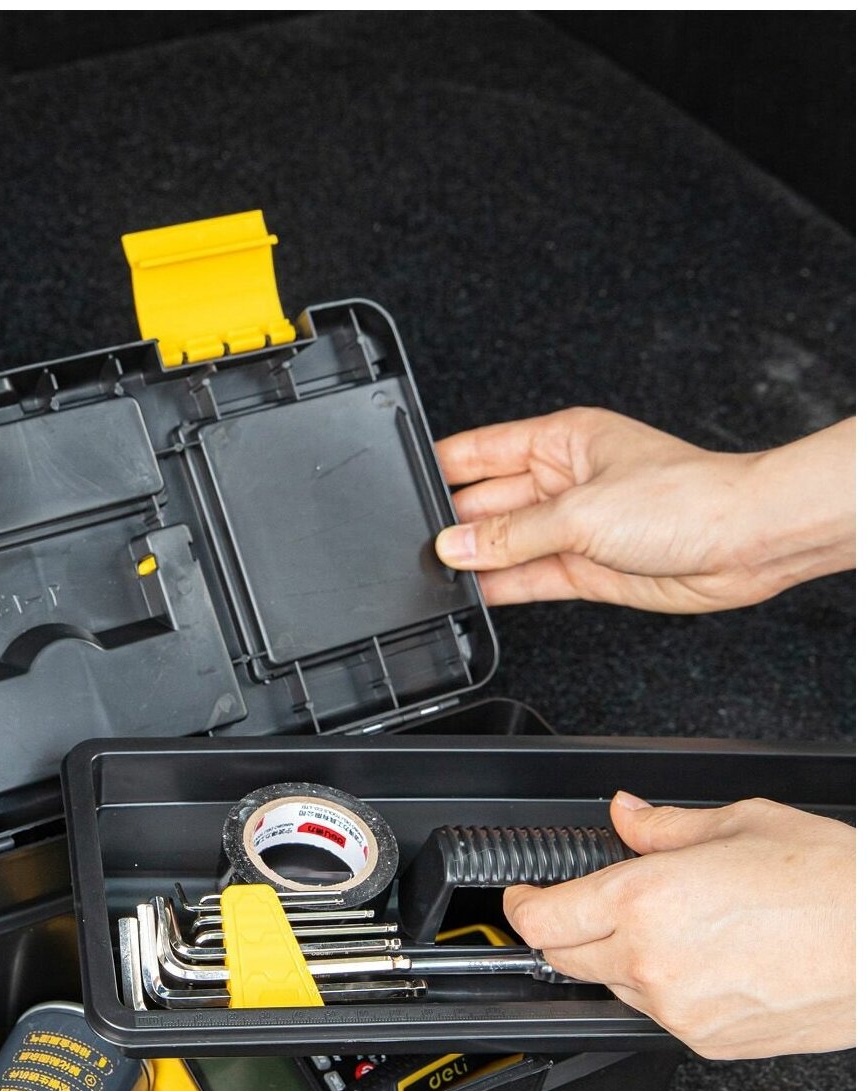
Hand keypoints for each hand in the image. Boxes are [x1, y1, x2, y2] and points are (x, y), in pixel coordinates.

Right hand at [432, 408, 853, 610]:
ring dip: (476, 559)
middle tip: (415, 544)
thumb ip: (510, 534)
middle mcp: (563, 481)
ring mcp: (573, 526)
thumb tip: (457, 543)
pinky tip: (473, 594)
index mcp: (561, 440)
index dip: (441, 466)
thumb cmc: (687, 499)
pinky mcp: (584, 567)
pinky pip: (526, 576)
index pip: (481, 449)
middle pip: (487, 500)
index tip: (402, 485)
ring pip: (504, 543)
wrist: (745, 542)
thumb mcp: (580, 511)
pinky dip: (500, 587)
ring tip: (438, 574)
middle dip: (455, 522)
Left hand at [503, 793, 854, 1058]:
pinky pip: (659, 1014)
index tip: (522, 895)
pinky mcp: (708, 1041)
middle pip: (564, 957)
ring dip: (620, 958)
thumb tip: (625, 814)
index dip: (520, 905)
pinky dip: (665, 988)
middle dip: (564, 930)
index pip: (540, 919)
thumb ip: (663, 826)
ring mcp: (679, 1009)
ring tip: (680, 927)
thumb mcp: (739, 824)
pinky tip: (710, 960)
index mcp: (644, 900)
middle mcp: (651, 961)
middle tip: (588, 905)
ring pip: (613, 986)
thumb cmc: (835, 884)